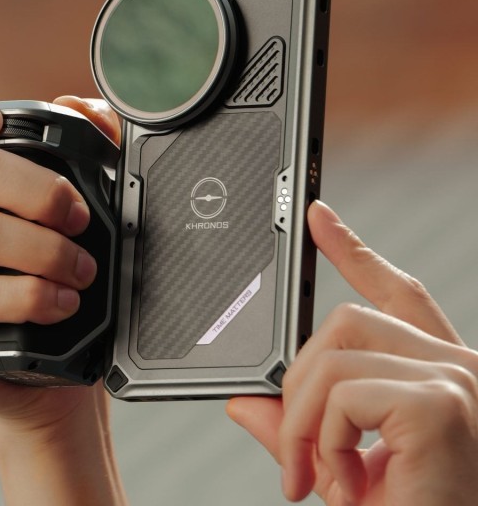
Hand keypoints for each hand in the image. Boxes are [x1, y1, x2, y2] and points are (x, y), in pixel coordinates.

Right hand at [0, 88, 125, 504]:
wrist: (50, 348)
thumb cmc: (59, 267)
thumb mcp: (72, 203)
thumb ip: (87, 144)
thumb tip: (79, 106)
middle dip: (43, 190)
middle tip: (80, 219)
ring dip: (49, 251)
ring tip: (83, 271)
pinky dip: (35, 296)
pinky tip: (62, 302)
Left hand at [227, 200, 477, 505]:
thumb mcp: (343, 464)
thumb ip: (298, 426)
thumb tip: (242, 402)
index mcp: (435, 373)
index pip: (396, 293)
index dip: (354, 251)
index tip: (317, 218)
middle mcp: (457, 368)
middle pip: (345, 319)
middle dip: (300, 380)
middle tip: (298, 449)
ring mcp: (454, 382)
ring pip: (333, 352)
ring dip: (304, 418)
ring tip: (315, 473)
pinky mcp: (438, 404)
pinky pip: (341, 392)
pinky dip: (324, 440)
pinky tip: (345, 483)